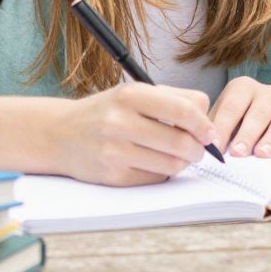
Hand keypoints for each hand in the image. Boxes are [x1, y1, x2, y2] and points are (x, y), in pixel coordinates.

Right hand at [53, 82, 217, 185]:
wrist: (60, 134)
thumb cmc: (107, 111)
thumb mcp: (135, 92)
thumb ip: (174, 99)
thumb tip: (209, 121)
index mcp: (130, 95)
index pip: (183, 110)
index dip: (205, 124)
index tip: (210, 132)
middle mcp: (120, 122)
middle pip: (180, 141)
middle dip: (199, 149)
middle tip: (200, 149)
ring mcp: (114, 151)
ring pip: (171, 164)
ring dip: (184, 162)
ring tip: (180, 156)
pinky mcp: (112, 176)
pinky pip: (154, 178)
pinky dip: (163, 173)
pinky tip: (156, 163)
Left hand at [210, 76, 270, 158]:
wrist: (258, 122)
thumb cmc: (233, 124)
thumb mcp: (220, 121)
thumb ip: (213, 131)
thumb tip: (203, 148)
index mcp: (243, 88)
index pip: (231, 107)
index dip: (223, 128)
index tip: (215, 148)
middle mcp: (267, 93)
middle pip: (257, 114)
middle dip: (247, 134)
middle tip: (238, 153)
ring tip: (262, 154)